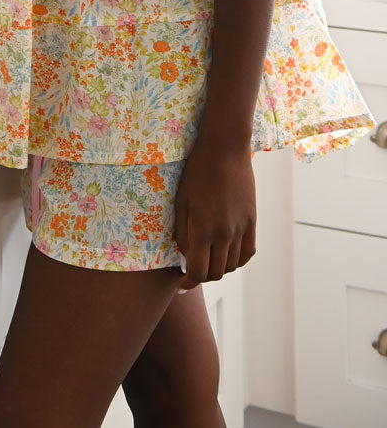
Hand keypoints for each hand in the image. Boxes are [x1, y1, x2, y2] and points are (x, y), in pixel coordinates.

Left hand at [173, 139, 255, 290]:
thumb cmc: (196, 171)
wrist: (224, 149)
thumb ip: (182, 233)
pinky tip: (228, 256)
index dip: (188, 283)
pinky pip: (248, 253)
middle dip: (202, 276)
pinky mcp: (252, 222)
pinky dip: (238, 261)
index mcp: (202, 228)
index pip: (198, 271)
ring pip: (232, 266)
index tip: (182, 284)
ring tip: (208, 261)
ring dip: (219, 268)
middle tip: (192, 271)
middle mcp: (224, 233)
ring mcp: (241, 229)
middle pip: (215, 272)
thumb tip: (185, 256)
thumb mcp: (181, 201)